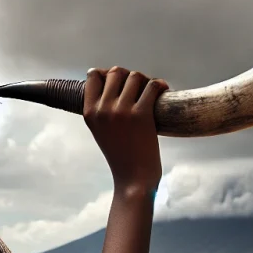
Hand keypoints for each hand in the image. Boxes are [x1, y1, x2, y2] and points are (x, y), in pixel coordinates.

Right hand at [83, 66, 168, 190]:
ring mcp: (122, 111)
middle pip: (116, 72)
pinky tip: (163, 90)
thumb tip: (113, 80)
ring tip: (151, 91)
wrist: (133, 180)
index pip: (93, 76)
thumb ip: (103, 109)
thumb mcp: (101, 131)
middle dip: (130, 77)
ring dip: (146, 81)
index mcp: (89, 113)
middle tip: (139, 89)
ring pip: (135, 76)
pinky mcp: (141, 115)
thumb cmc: (121, 156)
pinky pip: (152, 86)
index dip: (108, 74)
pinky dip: (159, 85)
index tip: (120, 83)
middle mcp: (103, 109)